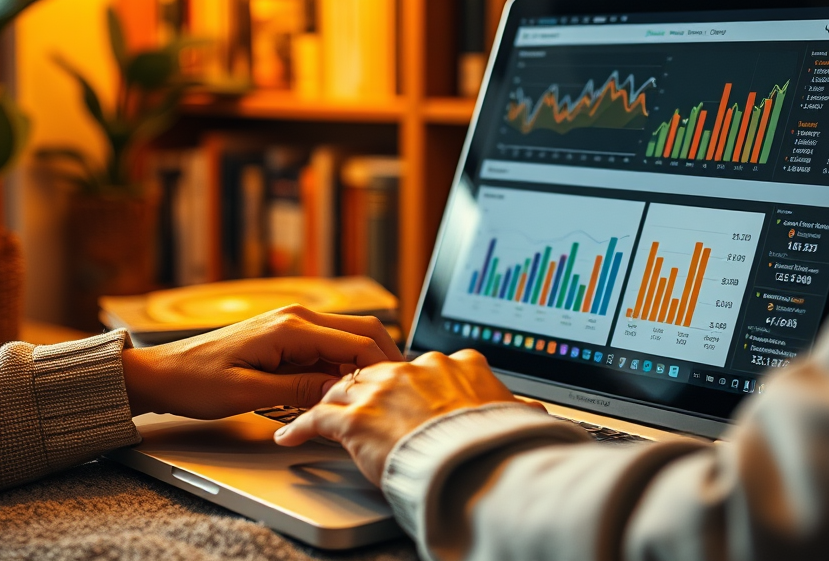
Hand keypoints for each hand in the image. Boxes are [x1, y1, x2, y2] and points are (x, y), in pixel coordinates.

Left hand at [121, 305, 402, 418]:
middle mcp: (297, 317)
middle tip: (394, 390)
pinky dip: (342, 366)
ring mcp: (293, 324)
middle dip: (383, 359)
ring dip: (363, 364)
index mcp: (290, 327)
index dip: (381, 366)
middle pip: (362, 330)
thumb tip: (340, 392)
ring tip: (370, 395)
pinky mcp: (288, 336)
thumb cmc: (195, 382)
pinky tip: (342, 390)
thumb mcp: (247, 393)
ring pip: (348, 338)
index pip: (356, 341)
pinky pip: (328, 347)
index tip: (394, 390)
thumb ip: (298, 391)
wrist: (162, 372)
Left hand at [275, 349, 543, 483]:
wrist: (477, 465)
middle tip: (349, 399)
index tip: (400, 391)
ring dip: (328, 399)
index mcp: (455, 363)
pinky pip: (318, 418)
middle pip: (376, 369)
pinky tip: (290, 435)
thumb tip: (538, 413)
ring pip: (345, 386)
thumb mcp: (512, 415)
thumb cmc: (497, 445)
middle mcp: (414, 368)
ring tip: (313, 410)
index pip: (420, 365)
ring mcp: (383, 390)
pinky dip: (300, 427)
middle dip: (361, 383)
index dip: (406, 381)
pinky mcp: (357, 417)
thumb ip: (514, 408)